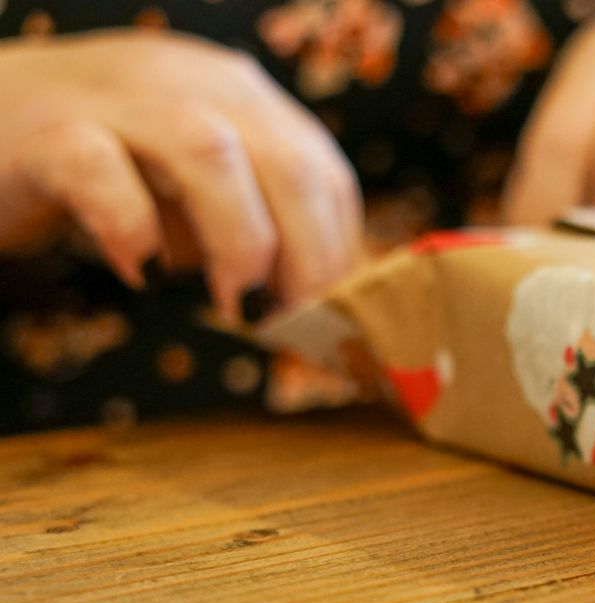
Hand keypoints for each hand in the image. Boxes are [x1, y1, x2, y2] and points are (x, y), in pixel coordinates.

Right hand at [0, 31, 363, 321]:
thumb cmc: (100, 166)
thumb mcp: (192, 189)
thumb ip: (250, 222)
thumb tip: (312, 300)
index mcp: (238, 95)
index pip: (323, 168)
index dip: (339, 249)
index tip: (333, 314)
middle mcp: (190, 81)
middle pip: (288, 161)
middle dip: (307, 255)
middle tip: (291, 320)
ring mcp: (116, 97)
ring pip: (210, 153)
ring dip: (239, 241)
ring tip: (233, 303)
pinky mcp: (45, 129)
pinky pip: (100, 170)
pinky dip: (132, 228)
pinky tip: (140, 271)